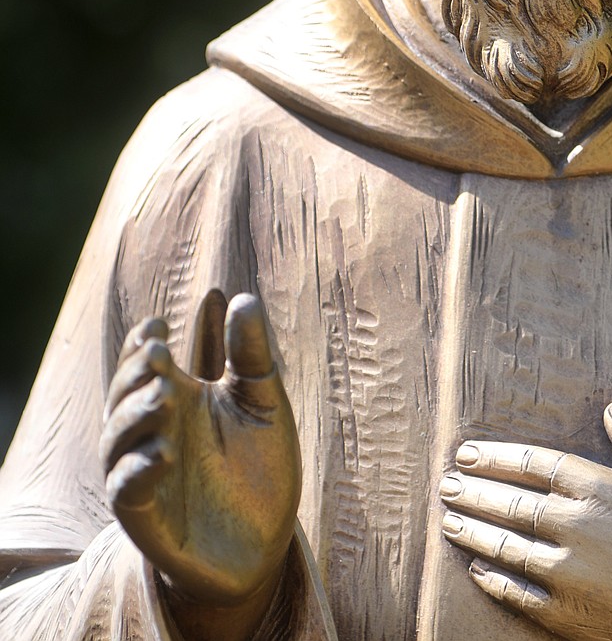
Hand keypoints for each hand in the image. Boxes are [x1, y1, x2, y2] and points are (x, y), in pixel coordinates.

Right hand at [100, 294, 300, 627]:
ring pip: (117, 440)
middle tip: (158, 354)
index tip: (159, 324)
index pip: (144, 362)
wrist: (267, 540)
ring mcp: (146, 473)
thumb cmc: (260, 466)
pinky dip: (138, 470)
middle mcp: (154, 432)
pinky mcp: (147, 517)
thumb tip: (243, 297)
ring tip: (164, 396)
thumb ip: (252, 354)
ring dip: (134, 415)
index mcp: (178, 397)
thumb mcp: (265, 402)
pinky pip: (126, 492)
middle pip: (124, 395)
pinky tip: (163, 455)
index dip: (142, 341)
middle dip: (135, 373)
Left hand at [439, 401, 611, 640]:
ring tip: (451, 520)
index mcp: (600, 487)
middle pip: (510, 502)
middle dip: (474, 491)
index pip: (532, 463)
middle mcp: (576, 526)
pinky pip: (518, 595)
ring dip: (474, 531)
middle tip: (447, 484)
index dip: (496, 456)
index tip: (467, 453)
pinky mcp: (570, 617)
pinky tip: (478, 571)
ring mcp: (569, 575)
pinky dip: (494, 581)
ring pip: (506, 547)